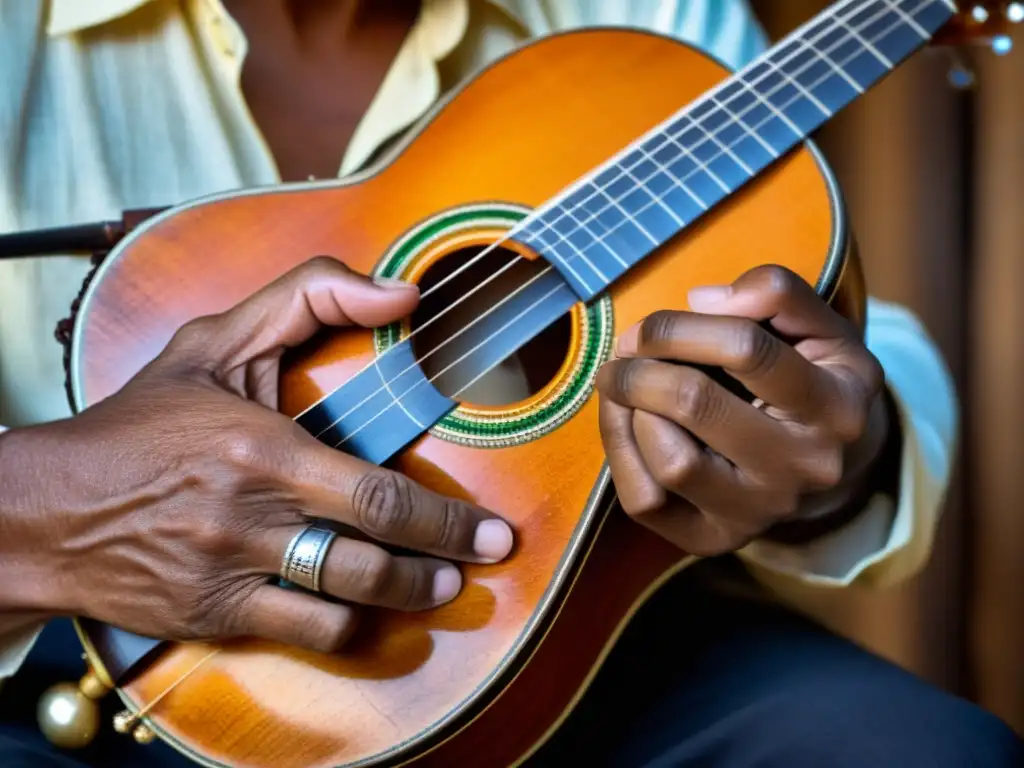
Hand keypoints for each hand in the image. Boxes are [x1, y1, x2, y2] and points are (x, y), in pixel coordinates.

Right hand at [1, 257, 512, 652]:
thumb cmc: (140, 424)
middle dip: (441, 565)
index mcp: (259, 450)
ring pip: (342, 605)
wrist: (48, 509)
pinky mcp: (212, 616)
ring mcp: (229, 575)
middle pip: (371, 559)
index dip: (447, 522)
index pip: (376, 496)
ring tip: (437, 586)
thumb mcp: (215, 340)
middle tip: (482, 562)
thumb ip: (310, 297)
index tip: (493, 533)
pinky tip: (360, 604)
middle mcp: (248, 519)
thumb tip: (403, 294)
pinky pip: (300, 634)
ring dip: (404, 599)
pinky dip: (342, 624)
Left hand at [596, 265, 889, 555]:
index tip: (649, 327)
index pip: (744, 349)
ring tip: (626, 387)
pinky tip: (627, 423)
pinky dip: (620, 454)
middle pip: (694, 404)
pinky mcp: (715, 539)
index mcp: (836, 406)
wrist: (824, 462)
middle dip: (640, 368)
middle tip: (625, 353)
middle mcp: (803, 468)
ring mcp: (760, 513)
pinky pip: (644, 500)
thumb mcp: (821, 326)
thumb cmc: (813, 379)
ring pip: (669, 461)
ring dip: (629, 412)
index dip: (678, 328)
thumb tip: (702, 301)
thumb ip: (776, 293)